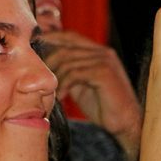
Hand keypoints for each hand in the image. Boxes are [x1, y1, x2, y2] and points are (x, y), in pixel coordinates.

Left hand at [41, 29, 142, 158]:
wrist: (125, 123)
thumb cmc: (104, 107)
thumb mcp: (82, 85)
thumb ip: (70, 72)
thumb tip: (47, 66)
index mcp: (99, 52)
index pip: (71, 37)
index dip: (51, 38)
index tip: (34, 47)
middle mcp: (103, 52)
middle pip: (66, 47)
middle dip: (49, 61)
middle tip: (39, 78)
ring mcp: (105, 61)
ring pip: (69, 61)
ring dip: (56, 78)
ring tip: (53, 93)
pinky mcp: (104, 73)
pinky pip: (75, 73)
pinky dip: (64, 85)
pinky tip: (61, 97)